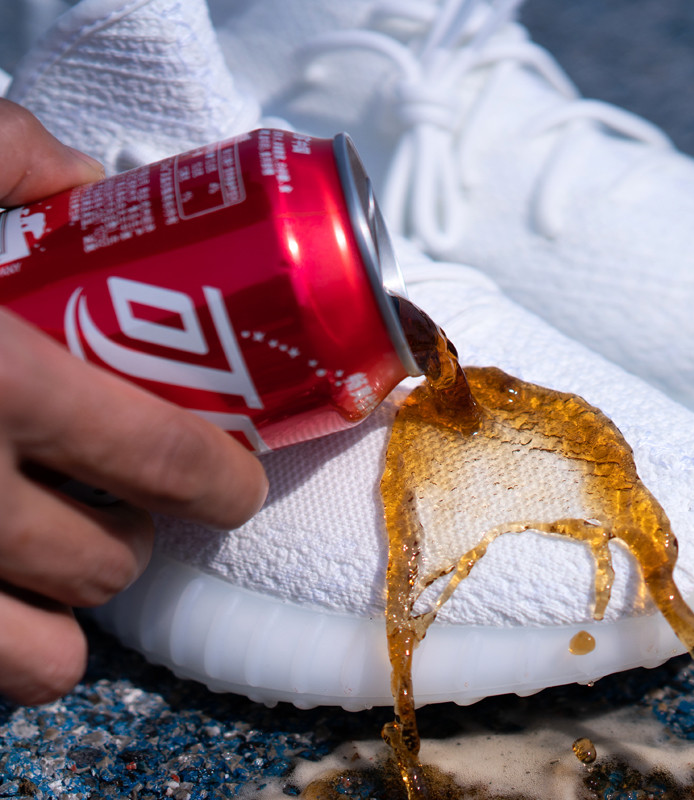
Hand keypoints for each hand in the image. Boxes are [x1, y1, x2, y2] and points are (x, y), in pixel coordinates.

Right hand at [0, 99, 268, 705]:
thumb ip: (3, 153)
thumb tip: (86, 184)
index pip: (161, 458)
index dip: (222, 480)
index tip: (237, 482)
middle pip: (109, 559)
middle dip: (140, 532)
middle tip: (131, 498)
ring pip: (45, 652)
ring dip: (73, 601)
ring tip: (61, 548)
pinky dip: (7, 648)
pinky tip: (0, 592)